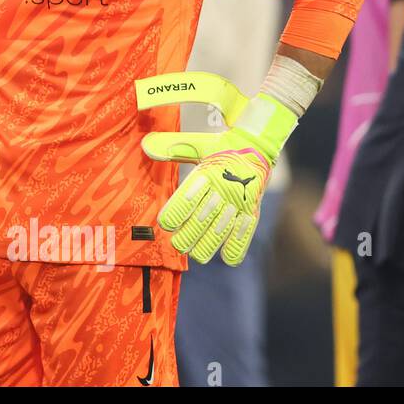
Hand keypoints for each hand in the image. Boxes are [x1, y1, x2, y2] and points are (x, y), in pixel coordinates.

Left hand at [136, 72, 295, 265]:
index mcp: (207, 174)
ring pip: (222, 229)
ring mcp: (239, 202)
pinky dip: (237, 246)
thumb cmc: (220, 146)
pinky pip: (245, 231)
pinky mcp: (252, 210)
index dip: (177, 213)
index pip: (189, 197)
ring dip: (209, 244)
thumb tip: (145, 145)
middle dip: (189, 235)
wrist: (258, 145)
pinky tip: (227, 259)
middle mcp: (223, 190)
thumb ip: (171, 147)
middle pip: (203, 219)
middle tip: (177, 245)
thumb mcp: (196, 144)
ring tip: (197, 255)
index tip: (166, 224)